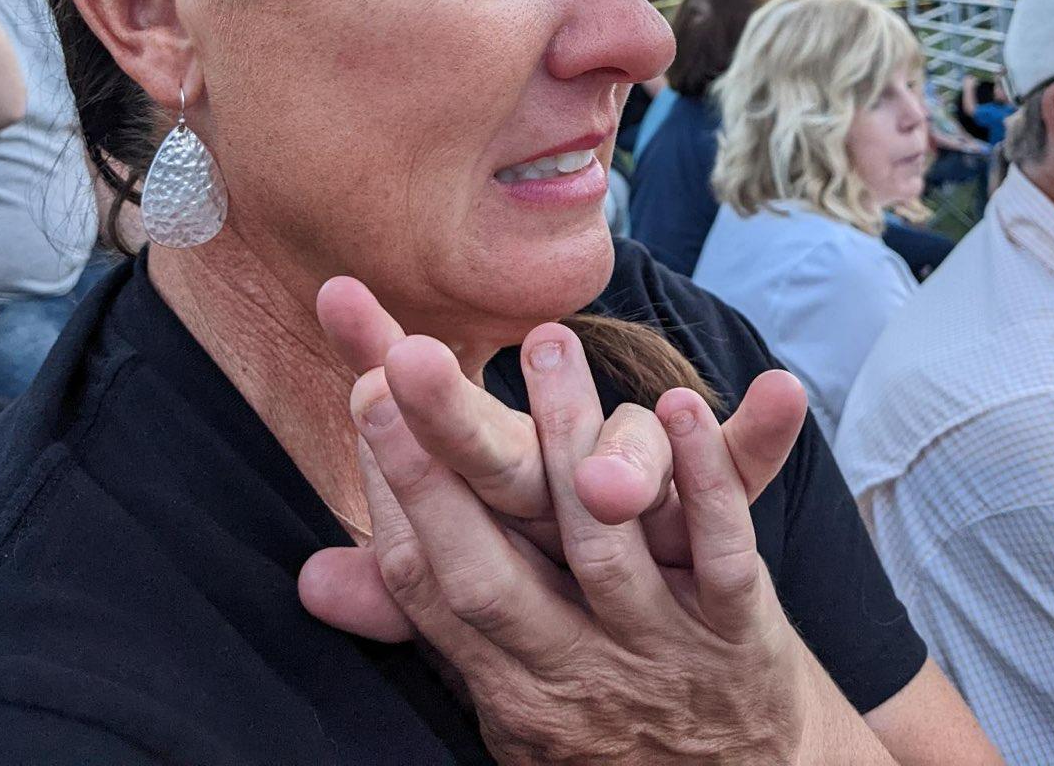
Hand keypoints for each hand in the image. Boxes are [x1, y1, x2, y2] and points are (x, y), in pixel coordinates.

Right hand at [303, 323, 807, 764]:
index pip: (426, 583)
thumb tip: (310, 578)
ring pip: (602, 544)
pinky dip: (702, 474)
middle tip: (402, 364)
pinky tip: (681, 403)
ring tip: (545, 342)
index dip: (392, 493)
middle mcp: (570, 672)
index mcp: (506, 682)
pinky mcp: (744, 632)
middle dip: (437, 470)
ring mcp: (658, 651)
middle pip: (486, 575)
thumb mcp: (511, 685)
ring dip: (572, 437)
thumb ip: (423, 618)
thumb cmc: (605, 711)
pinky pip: (722, 547)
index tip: (368, 394)